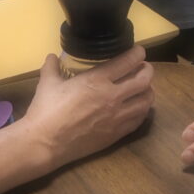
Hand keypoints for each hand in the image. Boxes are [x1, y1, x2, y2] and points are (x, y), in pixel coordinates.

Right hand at [23, 46, 154, 169]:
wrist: (45, 143)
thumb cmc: (46, 110)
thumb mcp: (48, 82)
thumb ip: (52, 66)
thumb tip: (52, 57)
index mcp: (97, 80)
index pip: (127, 62)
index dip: (137, 53)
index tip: (139, 51)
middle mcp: (112, 96)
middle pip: (144, 80)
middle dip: (147, 70)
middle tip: (144, 67)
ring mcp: (116, 117)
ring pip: (146, 101)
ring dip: (148, 91)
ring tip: (144, 87)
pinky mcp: (116, 134)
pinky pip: (139, 120)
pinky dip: (142, 111)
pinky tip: (138, 108)